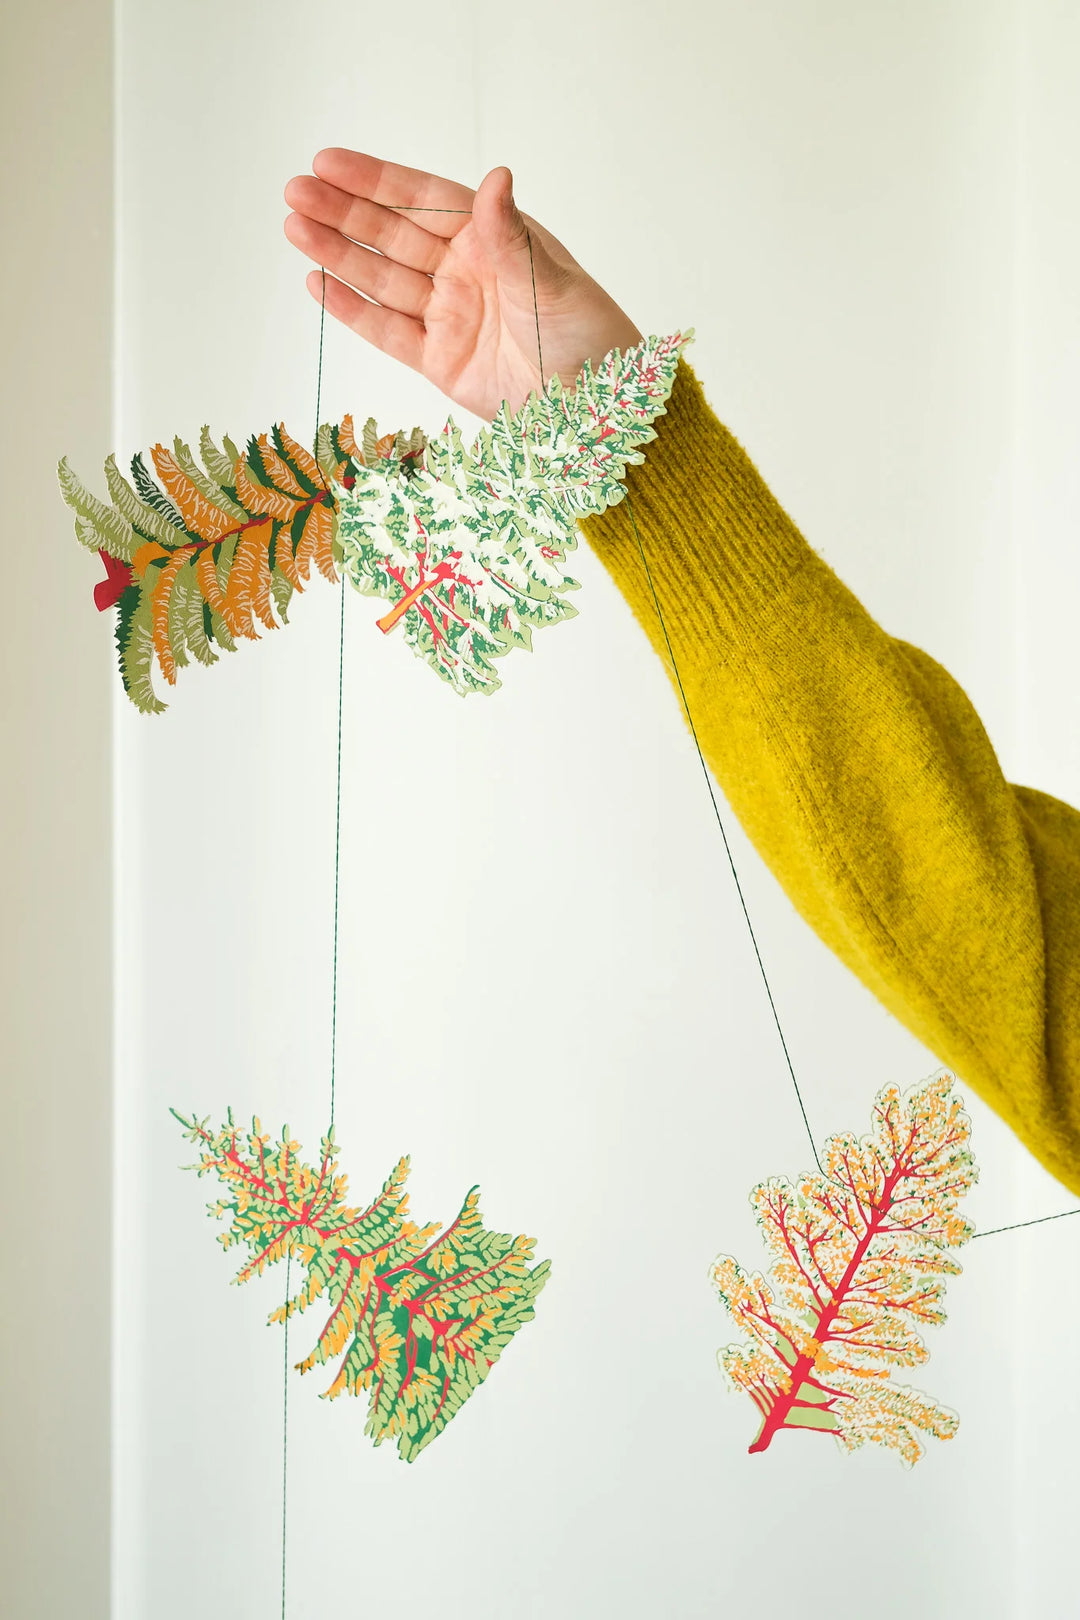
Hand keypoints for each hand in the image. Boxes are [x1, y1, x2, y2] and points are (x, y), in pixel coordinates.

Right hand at [283, 150, 642, 421]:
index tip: (329, 161)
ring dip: (338, 253)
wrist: (595, 406)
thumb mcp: (549, 278)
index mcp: (491, 237)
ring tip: (293, 227)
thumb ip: (510, 233)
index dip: (375, 180)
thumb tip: (495, 178)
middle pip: (392, 234)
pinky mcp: (438, 360)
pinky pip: (387, 330)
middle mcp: (464, 270)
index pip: (423, 199)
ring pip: (382, 278)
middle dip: (343, 212)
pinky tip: (317, 283)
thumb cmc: (587, 334)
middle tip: (295, 190)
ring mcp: (448, 315)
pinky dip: (352, 309)